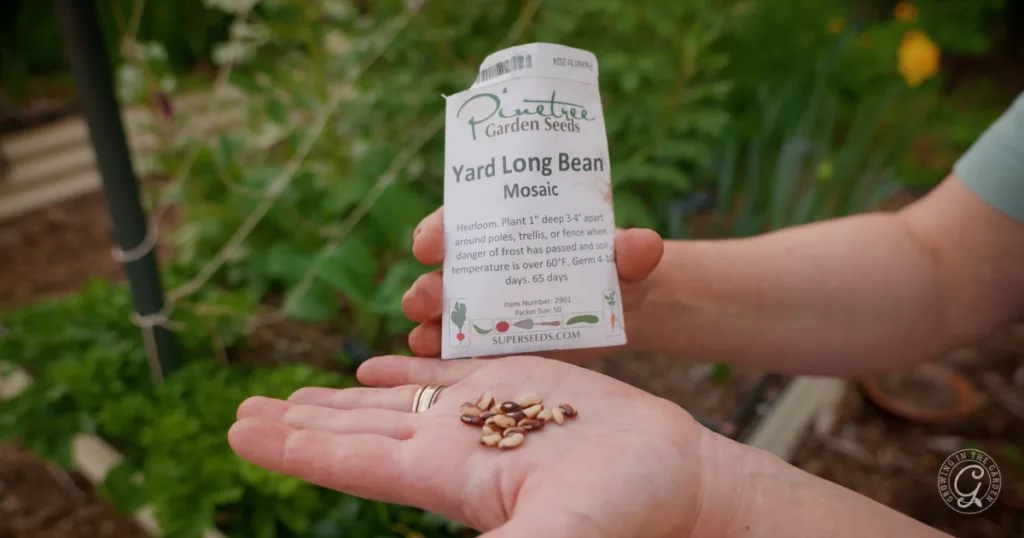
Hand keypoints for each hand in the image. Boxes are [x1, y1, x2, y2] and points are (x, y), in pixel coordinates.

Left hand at [228, 355, 733, 537]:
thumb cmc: (626, 511)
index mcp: (449, 478)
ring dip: (342, 399)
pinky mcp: (519, 384)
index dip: (295, 447)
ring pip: (394, 403)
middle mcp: (455, 448)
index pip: (352, 462)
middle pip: (358, 432)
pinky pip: (447, 373)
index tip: (242, 430)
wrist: (679, 482)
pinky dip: (407, 369)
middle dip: (299, 423)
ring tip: (294, 396)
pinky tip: (375, 366)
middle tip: (243, 412)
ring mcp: (484, 415)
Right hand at [403, 207, 664, 362]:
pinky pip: (460, 350)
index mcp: (507, 229)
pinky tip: (437, 364)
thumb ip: (632, 249)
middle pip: (443, 272)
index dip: (438, 229)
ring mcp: (486, 307)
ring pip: (444, 314)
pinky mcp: (495, 342)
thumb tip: (644, 245)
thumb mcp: (625, 255)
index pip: (462, 221)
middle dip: (427, 286)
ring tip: (425, 338)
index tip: (429, 244)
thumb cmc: (616, 266)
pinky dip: (445, 356)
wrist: (624, 308)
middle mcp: (486, 266)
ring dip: (428, 324)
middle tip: (427, 299)